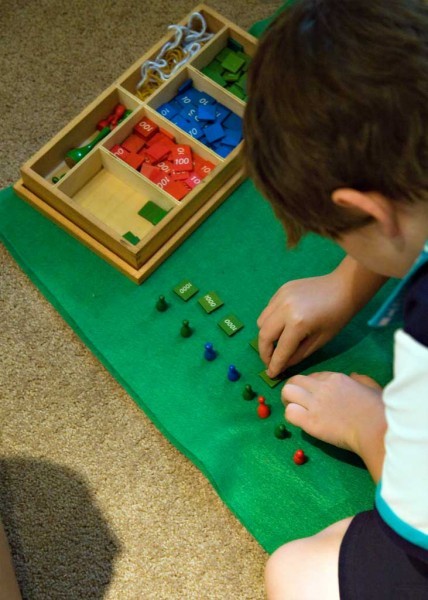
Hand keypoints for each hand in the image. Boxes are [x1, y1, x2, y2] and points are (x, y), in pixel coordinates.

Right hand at [257, 257, 387, 377]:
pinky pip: (268, 309)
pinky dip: (270, 320)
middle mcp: (284, 309)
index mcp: (298, 323)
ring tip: (274, 343)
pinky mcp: (281, 290)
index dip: (275, 365)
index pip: (280, 349)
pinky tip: (281, 325)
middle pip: (264, 335)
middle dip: (264, 352)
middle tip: (269, 361)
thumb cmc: (337, 317)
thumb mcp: (320, 341)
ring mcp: (281, 297)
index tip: (270, 374)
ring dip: (265, 336)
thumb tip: (281, 365)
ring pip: (261, 322)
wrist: (343, 288)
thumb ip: (298, 355)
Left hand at [282, 371, 385, 479]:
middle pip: (295, 380)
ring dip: (287, 400)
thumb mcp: (372, 387)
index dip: (310, 386)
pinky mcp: (311, 422)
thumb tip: (354, 376)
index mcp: (336, 378)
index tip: (313, 396)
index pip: (313, 376)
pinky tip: (299, 422)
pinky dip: (291, 416)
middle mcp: (322, 387)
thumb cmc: (379, 411)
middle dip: (293, 389)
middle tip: (296, 401)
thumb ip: (361, 380)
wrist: (376, 430)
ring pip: (287, 392)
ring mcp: (315, 404)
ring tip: (293, 409)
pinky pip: (289, 413)